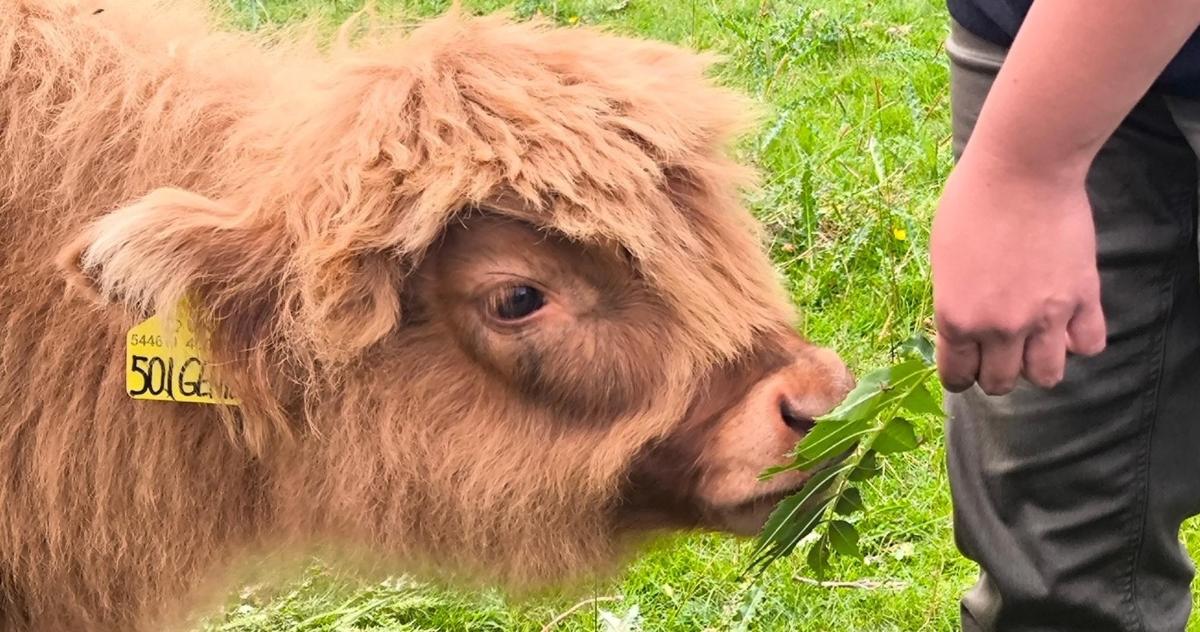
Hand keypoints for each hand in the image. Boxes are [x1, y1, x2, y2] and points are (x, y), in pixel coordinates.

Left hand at [930, 151, 1106, 394]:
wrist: (1023, 168)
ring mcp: (1045, 316)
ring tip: (1033, 342)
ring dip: (1037, 365)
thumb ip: (954, 301)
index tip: (965, 365)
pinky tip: (1067, 323)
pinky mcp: (1083, 297)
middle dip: (996, 372)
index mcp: (956, 317)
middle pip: (1001, 383)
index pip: (957, 376)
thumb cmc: (971, 202)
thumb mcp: (942, 259)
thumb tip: (963, 327)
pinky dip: (1078, 341)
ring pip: (1046, 376)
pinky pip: (1089, 345)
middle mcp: (1000, 326)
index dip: (960, 373)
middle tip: (997, 351)